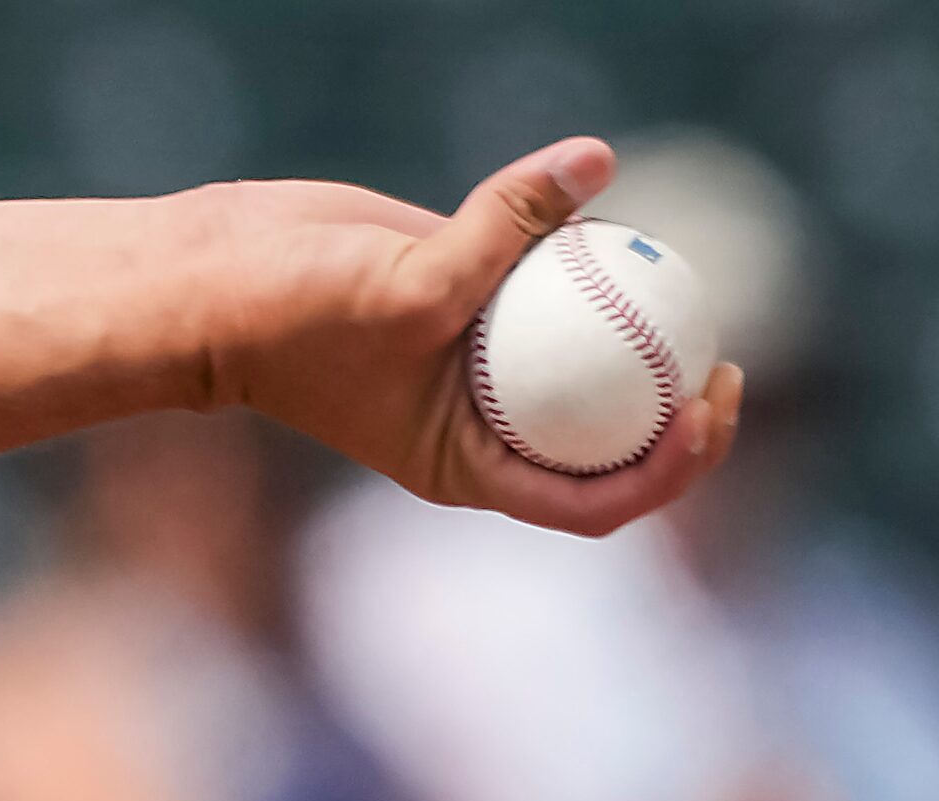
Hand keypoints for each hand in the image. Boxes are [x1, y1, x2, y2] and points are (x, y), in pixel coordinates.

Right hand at [202, 138, 742, 536]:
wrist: (217, 278)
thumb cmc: (294, 316)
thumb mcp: (409, 283)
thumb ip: (506, 226)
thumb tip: (595, 160)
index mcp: (470, 467)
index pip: (591, 502)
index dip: (666, 471)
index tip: (698, 407)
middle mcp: (484, 428)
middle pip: (612, 444)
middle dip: (682, 416)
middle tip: (720, 359)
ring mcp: (481, 366)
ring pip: (587, 361)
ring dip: (637, 332)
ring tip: (673, 281)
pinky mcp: (471, 297)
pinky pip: (551, 285)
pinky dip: (584, 257)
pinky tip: (603, 211)